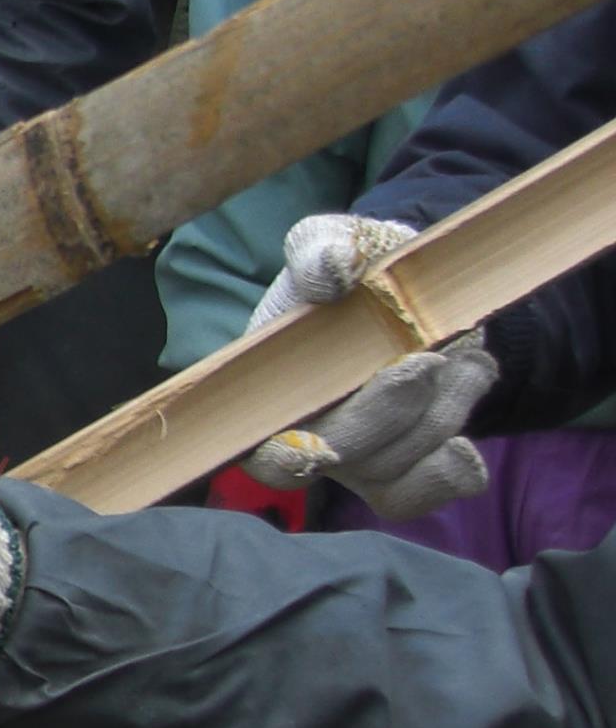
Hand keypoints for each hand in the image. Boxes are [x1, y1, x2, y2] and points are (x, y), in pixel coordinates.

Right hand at [238, 214, 493, 518]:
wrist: (415, 286)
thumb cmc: (356, 266)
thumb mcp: (330, 241)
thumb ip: (317, 252)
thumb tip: (330, 269)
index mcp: (271, 391)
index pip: (260, 452)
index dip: (282, 461)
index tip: (316, 452)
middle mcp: (313, 434)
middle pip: (347, 459)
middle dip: (390, 412)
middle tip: (426, 358)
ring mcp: (364, 457)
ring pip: (400, 466)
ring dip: (443, 407)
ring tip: (460, 352)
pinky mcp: (411, 463)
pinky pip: (435, 485)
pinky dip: (458, 459)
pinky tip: (467, 395)